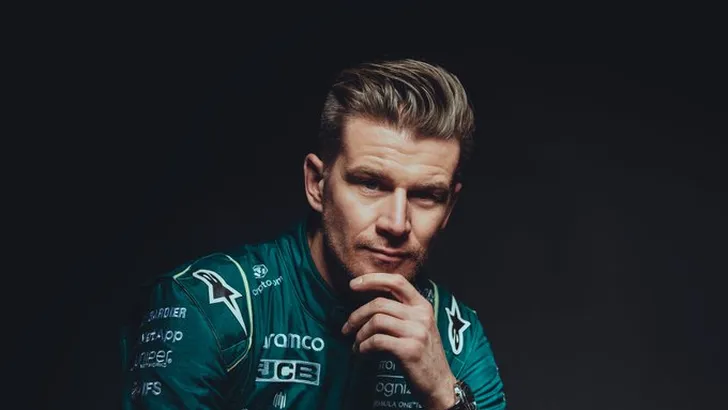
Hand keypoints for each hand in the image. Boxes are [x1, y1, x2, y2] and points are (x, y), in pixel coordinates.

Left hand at [341, 273, 456, 409]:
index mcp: (422, 306)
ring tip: (357, 345)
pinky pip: (377, 341)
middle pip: (379, 303)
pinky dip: (363, 347)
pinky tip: (362, 353)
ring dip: (359, 334)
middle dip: (356, 315)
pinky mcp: (409, 350)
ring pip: (376, 321)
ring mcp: (417, 332)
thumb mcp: (418, 327)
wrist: (440, 384)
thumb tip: (367, 304)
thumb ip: (400, 312)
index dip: (372, 279)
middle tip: (346, 328)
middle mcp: (421, 315)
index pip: (397, 281)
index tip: (353, 284)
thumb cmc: (423, 355)